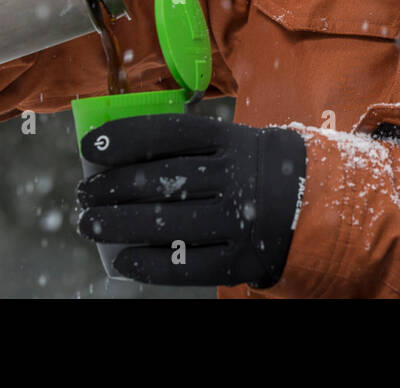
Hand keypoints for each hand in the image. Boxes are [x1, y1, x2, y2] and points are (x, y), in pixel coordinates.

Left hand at [76, 114, 306, 287]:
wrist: (316, 204)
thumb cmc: (256, 168)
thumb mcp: (234, 142)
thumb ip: (189, 146)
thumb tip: (118, 156)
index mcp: (233, 140)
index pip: (169, 134)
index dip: (125, 138)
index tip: (90, 147)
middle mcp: (237, 178)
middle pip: (161, 181)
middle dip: (112, 188)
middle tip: (84, 195)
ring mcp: (241, 221)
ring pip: (167, 224)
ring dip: (119, 225)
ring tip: (90, 224)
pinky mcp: (243, 260)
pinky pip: (188, 265)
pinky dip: (151, 264)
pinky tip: (124, 260)